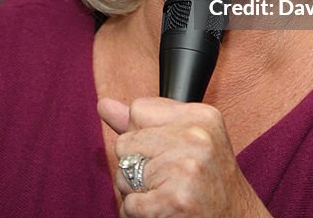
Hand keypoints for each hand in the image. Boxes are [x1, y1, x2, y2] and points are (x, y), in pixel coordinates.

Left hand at [98, 97, 271, 217]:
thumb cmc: (210, 182)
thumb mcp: (187, 140)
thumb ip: (144, 124)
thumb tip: (103, 104)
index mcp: (200, 116)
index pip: (137, 109)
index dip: (142, 135)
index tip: (166, 151)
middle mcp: (196, 137)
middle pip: (125, 142)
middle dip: (136, 165)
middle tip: (167, 178)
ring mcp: (186, 168)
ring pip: (123, 174)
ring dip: (136, 192)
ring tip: (165, 194)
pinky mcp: (176, 200)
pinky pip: (129, 204)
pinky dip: (137, 214)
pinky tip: (161, 211)